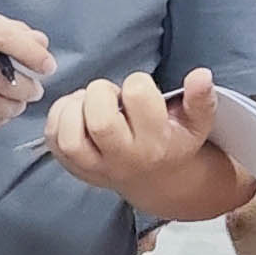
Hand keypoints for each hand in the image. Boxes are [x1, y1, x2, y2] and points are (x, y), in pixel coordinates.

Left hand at [45, 67, 217, 197]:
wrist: (156, 180)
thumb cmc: (174, 141)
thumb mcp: (196, 122)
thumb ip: (201, 99)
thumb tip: (201, 75)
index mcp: (155, 144)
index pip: (138, 96)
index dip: (138, 83)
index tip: (141, 92)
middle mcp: (123, 159)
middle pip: (99, 121)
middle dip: (100, 94)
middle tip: (110, 95)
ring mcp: (95, 167)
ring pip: (70, 138)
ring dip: (73, 109)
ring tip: (87, 103)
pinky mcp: (74, 167)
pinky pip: (53, 141)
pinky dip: (57, 118)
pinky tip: (74, 112)